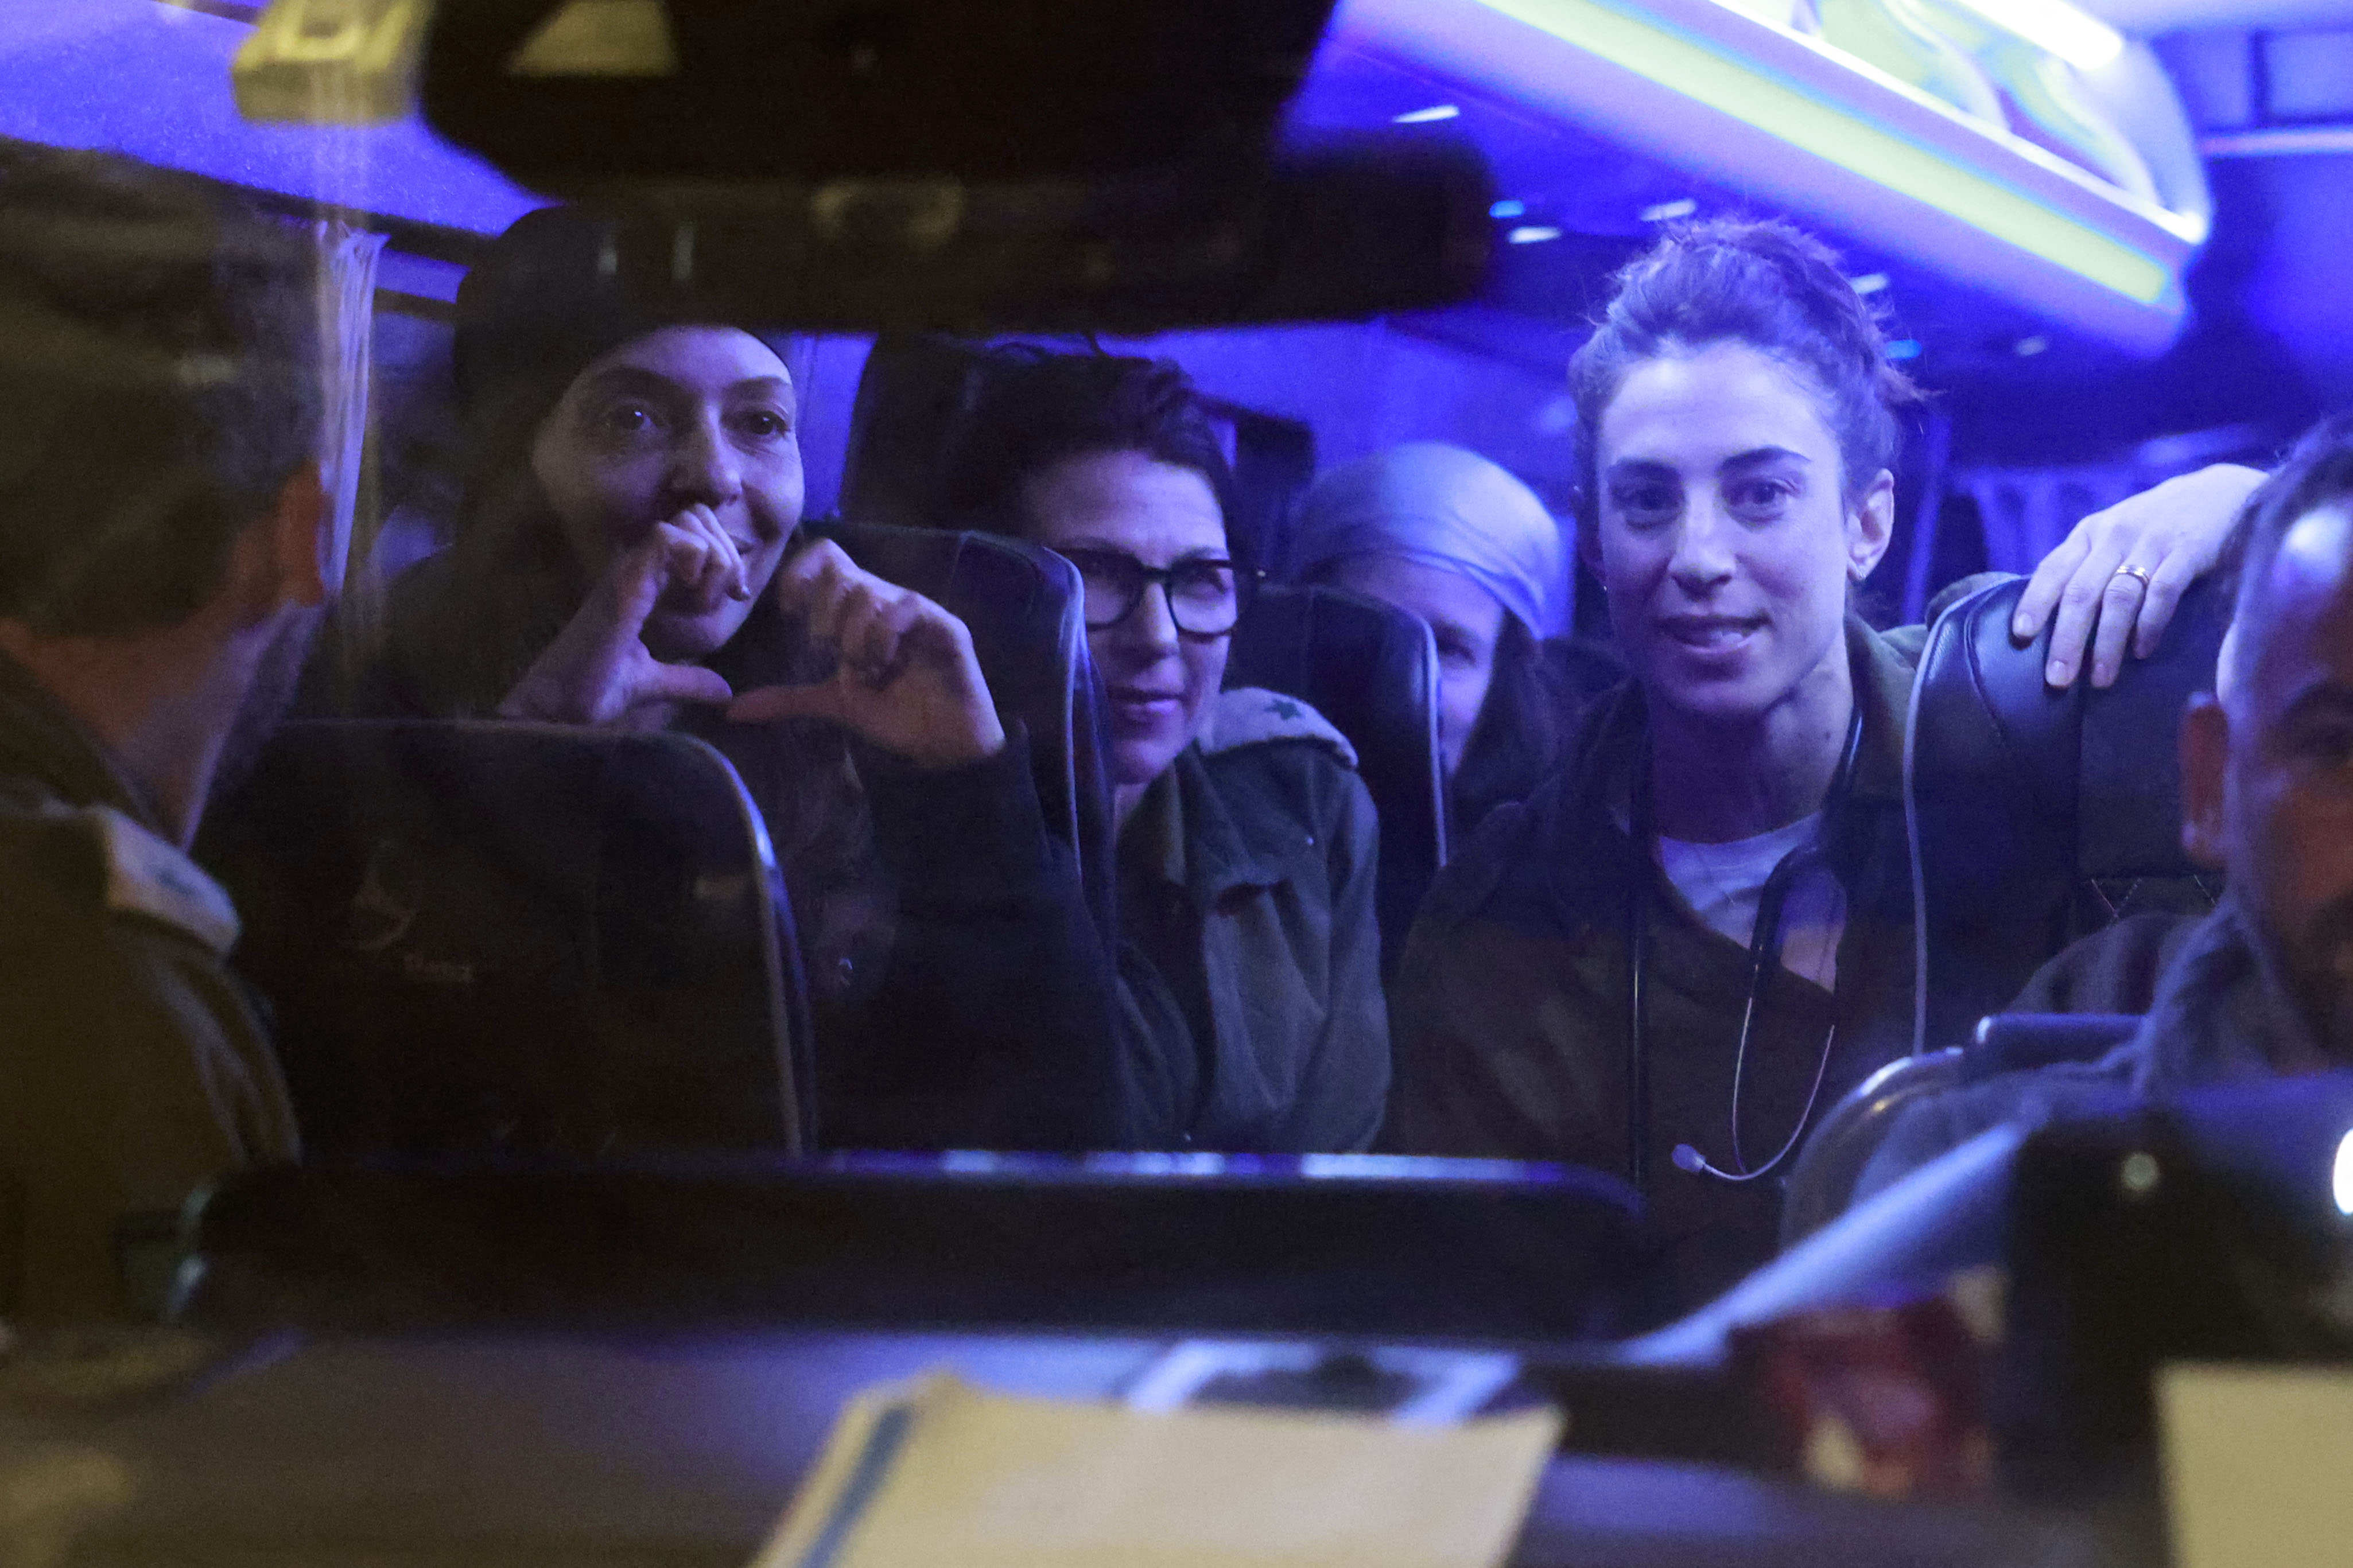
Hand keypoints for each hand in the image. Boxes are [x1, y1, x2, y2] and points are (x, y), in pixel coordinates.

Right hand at [496, 508, 743, 726]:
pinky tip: (694, 598)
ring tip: (706, 601)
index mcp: (644, 582)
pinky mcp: (624, 582)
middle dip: (727, 551)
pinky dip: (695, 559)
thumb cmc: (593, 691)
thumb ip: (689, 680)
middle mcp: (636, 567)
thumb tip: (724, 692)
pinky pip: (666, 539)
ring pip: (687, 523)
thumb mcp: (654, 682)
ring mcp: (628, 571)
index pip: (693, 532)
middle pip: (696, 518)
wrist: (558, 708)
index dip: (724, 554)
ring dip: (714, 558)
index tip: (736, 595)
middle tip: (730, 594)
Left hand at [727, 539, 1005, 768]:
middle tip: (827, 649)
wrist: (942, 746)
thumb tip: (732, 710)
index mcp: (857, 610)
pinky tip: (884, 668)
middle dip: (823, 612)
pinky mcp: (944, 626)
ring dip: (852, 635)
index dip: (800, 575)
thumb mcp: (832, 703)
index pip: (826, 558)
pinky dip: (882, 639)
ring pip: (866, 591)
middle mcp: (885, 601)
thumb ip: (787, 698)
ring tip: (862, 671)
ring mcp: (915, 611)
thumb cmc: (894, 715)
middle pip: (840, 570)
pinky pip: (903, 608)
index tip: (789, 613)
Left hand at [2013, 463, 2266, 688]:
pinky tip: (2141, 651)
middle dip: (2066, 639)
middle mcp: (2115, 535)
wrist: (2220, 491)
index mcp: (2089, 533)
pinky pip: (2162, 593)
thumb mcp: (2113, 534)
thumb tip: (2053, 619)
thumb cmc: (2155, 523)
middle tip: (2057, 679)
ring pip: (2118, 597)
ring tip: (2099, 679)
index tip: (2020, 635)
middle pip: (2081, 592)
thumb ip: (2087, 566)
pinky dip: (2149, 625)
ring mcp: (2152, 542)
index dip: (2035, 602)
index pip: (2053, 569)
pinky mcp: (2189, 550)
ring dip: (2106, 642)